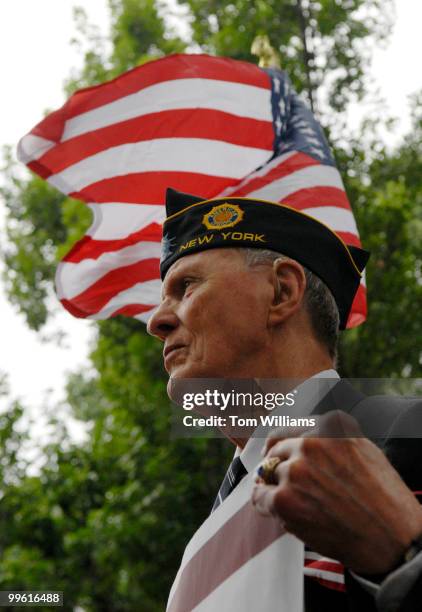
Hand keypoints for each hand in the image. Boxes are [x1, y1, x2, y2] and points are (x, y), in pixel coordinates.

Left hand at [251, 410, 421, 574]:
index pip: (291, 427)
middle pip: (276, 449)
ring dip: (276, 486)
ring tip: (299, 503)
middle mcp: (311, 443)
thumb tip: (301, 439)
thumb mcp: (364, 450)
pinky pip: (259, 496)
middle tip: (287, 481)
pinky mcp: (285, 499)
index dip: (283, 443)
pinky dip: (264, 503)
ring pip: (268, 473)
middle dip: (279, 464)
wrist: (394, 540)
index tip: (276, 450)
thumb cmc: (384, 500)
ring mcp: (296, 470)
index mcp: (331, 426)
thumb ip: (331, 439)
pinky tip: (277, 510)